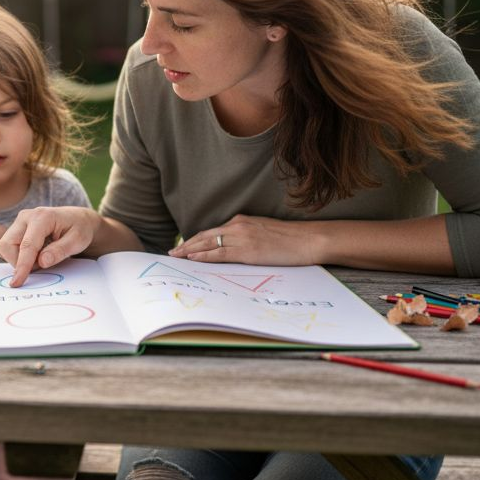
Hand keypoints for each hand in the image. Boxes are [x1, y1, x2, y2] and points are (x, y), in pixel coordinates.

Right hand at [0, 206, 100, 286]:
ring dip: (20, 259)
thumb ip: (60, 251)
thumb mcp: (77, 241)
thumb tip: (42, 262)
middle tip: (41, 264)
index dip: (22, 265)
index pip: (27, 245)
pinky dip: (20, 256)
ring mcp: (20, 221)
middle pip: (8, 245)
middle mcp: (27, 216)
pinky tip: (36, 253)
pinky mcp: (17, 228)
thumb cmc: (79, 228)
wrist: (78, 219)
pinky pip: (10, 247)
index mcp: (42, 217)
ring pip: (6, 247)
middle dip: (19, 261)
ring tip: (41, 257)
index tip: (17, 282)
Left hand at [167, 214, 323, 265]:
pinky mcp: (247, 250)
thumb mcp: (263, 232)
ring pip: (208, 244)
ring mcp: (241, 237)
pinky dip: (204, 256)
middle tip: (172, 253)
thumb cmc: (290, 239)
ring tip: (176, 257)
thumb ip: (246, 235)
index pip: (212, 230)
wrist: (307, 239)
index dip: (196, 239)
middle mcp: (238, 226)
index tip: (184, 246)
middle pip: (205, 235)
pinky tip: (193, 258)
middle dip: (187, 244)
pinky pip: (219, 253)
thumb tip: (234, 246)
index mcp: (241, 221)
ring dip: (190, 251)